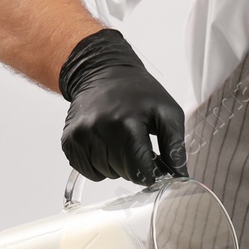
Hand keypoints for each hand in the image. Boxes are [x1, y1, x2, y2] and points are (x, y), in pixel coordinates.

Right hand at [58, 28, 188, 183]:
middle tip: (136, 144)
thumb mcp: (167, 111)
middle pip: (124, 174)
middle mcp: (100, 129)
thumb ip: (175, 145)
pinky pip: (89, 171)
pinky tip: (104, 144)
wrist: (101, 73)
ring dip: (117, 165)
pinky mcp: (69, 141)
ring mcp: (81, 136)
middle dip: (135, 166)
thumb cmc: (138, 92)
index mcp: (127, 122)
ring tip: (119, 140)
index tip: (154, 165)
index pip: (139, 169)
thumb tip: (179, 176)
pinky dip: (99, 165)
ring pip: (106, 174)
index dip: (150, 172)